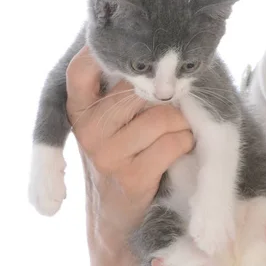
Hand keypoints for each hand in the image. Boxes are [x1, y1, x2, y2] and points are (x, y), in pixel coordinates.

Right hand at [66, 47, 193, 227]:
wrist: (116, 216)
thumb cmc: (123, 156)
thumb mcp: (109, 123)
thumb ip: (119, 93)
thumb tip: (157, 53)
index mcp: (78, 110)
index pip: (82, 70)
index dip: (106, 54)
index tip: (134, 49)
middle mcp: (87, 130)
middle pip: (139, 89)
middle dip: (166, 95)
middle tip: (172, 105)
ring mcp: (107, 156)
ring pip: (162, 117)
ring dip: (182, 122)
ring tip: (178, 130)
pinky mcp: (132, 177)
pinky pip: (174, 142)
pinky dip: (186, 142)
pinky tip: (180, 149)